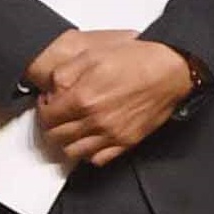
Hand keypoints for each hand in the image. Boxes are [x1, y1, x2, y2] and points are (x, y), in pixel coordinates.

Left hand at [29, 28, 197, 168]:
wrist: (170, 70)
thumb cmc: (137, 60)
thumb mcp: (92, 55)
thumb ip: (64, 73)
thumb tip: (51, 90)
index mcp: (83, 98)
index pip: (47, 117)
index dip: (43, 108)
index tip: (48, 103)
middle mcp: (95, 120)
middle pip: (56, 137)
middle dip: (51, 125)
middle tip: (56, 115)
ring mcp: (111, 134)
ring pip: (73, 152)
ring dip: (67, 141)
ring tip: (71, 128)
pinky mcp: (126, 142)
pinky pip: (97, 159)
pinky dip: (88, 153)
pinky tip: (89, 139)